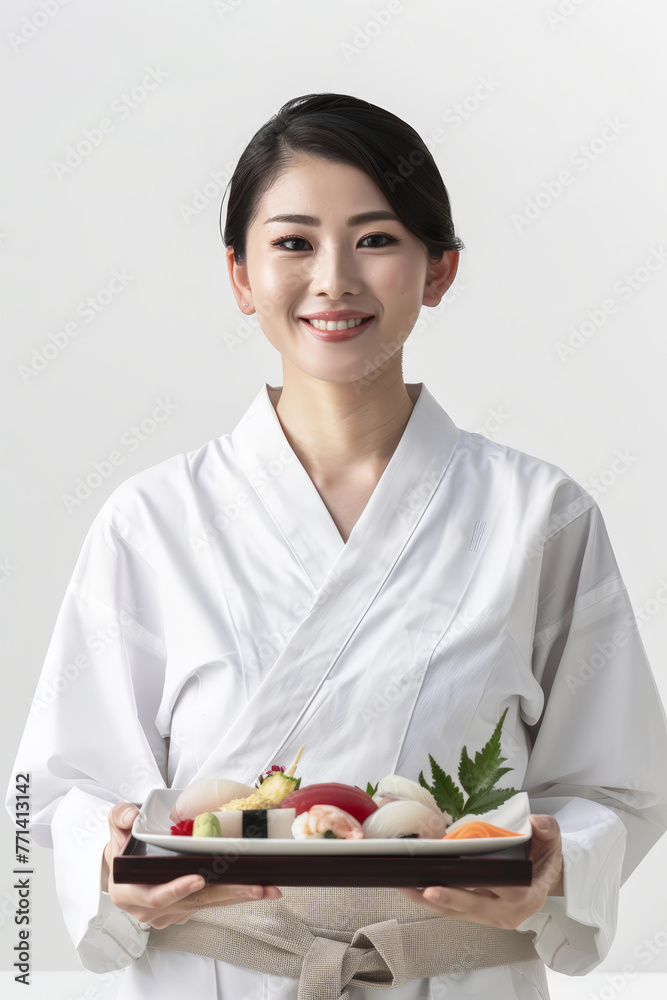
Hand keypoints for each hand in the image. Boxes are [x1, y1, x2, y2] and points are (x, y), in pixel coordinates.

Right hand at [102, 801, 281, 929]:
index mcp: (130, 893)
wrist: (122, 871)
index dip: (176, 890)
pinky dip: (236, 895)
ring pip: (208, 904)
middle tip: (255, 885)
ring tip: (267, 887)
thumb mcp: (115, 829)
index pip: (155, 896)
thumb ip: (120, 818)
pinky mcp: (187, 911)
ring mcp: (171, 913)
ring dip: (239, 896)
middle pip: (193, 903)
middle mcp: (151, 910)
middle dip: (227, 893)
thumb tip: (131, 814)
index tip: (198, 878)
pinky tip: (259, 887)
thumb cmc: (122, 848)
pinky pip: (213, 903)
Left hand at [397, 814, 563, 930]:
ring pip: (456, 911)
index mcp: (526, 896)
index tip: (457, 879)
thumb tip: (536, 823)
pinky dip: (432, 901)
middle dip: (447, 897)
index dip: (476, 886)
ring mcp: (491, 916)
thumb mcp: (552, 841)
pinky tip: (412, 887)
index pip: (499, 891)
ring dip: (429, 900)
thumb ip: (548, 830)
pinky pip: (452, 910)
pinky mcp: (477, 914)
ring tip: (405, 885)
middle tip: (423, 887)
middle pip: (472, 906)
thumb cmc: (544, 858)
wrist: (545, 877)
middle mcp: (508, 912)